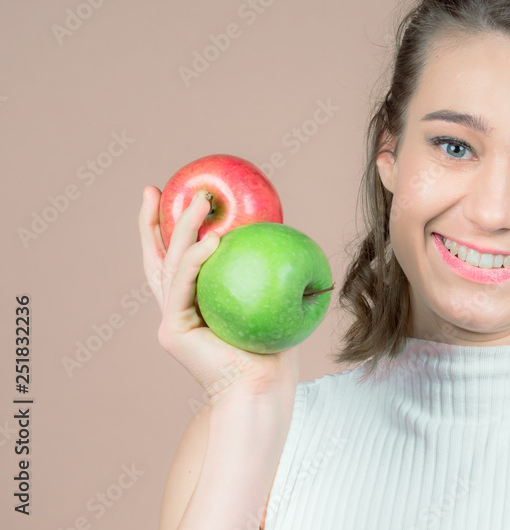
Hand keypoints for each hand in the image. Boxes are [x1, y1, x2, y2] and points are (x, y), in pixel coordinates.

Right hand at [138, 185, 298, 405]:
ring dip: (184, 229)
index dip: (165, 228)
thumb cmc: (275, 349)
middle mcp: (176, 309)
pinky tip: (213, 239)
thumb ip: (267, 269)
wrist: (263, 389)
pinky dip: (196, 261)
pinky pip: (183, 287)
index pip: (174, 259)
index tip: (166, 195)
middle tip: (155, 188)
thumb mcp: (273, 299)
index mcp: (194, 303)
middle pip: (157, 257)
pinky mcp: (173, 330)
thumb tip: (286, 229)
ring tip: (200, 201)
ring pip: (170, 264)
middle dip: (153, 221)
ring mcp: (171, 319)